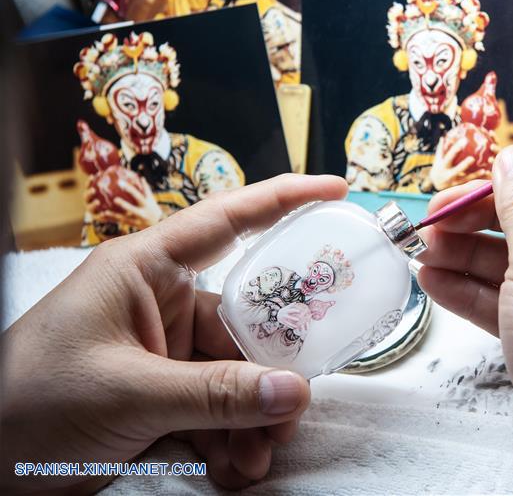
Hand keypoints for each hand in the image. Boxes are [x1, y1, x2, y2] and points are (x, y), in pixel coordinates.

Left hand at [1, 174, 347, 491]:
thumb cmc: (26, 402)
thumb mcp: (129, 393)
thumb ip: (216, 393)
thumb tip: (293, 392)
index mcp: (145, 271)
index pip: (225, 221)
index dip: (283, 200)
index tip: (334, 191)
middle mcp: (160, 305)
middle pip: (246, 323)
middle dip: (271, 374)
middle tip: (290, 412)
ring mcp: (163, 353)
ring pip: (237, 376)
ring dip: (251, 421)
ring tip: (251, 462)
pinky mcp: (161, 396)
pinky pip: (217, 410)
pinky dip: (230, 440)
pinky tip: (232, 469)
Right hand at [276, 302, 311, 332]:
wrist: (277, 314)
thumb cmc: (284, 310)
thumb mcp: (287, 307)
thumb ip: (291, 305)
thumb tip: (295, 302)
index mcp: (286, 311)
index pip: (291, 310)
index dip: (295, 311)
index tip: (299, 311)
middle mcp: (285, 315)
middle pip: (289, 317)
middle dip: (293, 318)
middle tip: (298, 320)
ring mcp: (284, 319)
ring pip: (288, 322)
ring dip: (292, 325)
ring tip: (296, 326)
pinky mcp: (283, 322)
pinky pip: (287, 325)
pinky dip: (290, 327)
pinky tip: (294, 328)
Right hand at [429, 134, 494, 190]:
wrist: (435, 186)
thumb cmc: (438, 169)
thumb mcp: (437, 160)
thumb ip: (441, 149)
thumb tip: (444, 136)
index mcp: (443, 166)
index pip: (449, 156)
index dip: (456, 150)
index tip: (463, 141)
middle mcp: (448, 175)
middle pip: (457, 169)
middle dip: (464, 164)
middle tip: (473, 158)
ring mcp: (454, 182)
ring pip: (466, 179)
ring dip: (475, 175)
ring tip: (484, 170)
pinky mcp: (459, 187)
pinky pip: (470, 183)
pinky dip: (478, 179)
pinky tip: (486, 175)